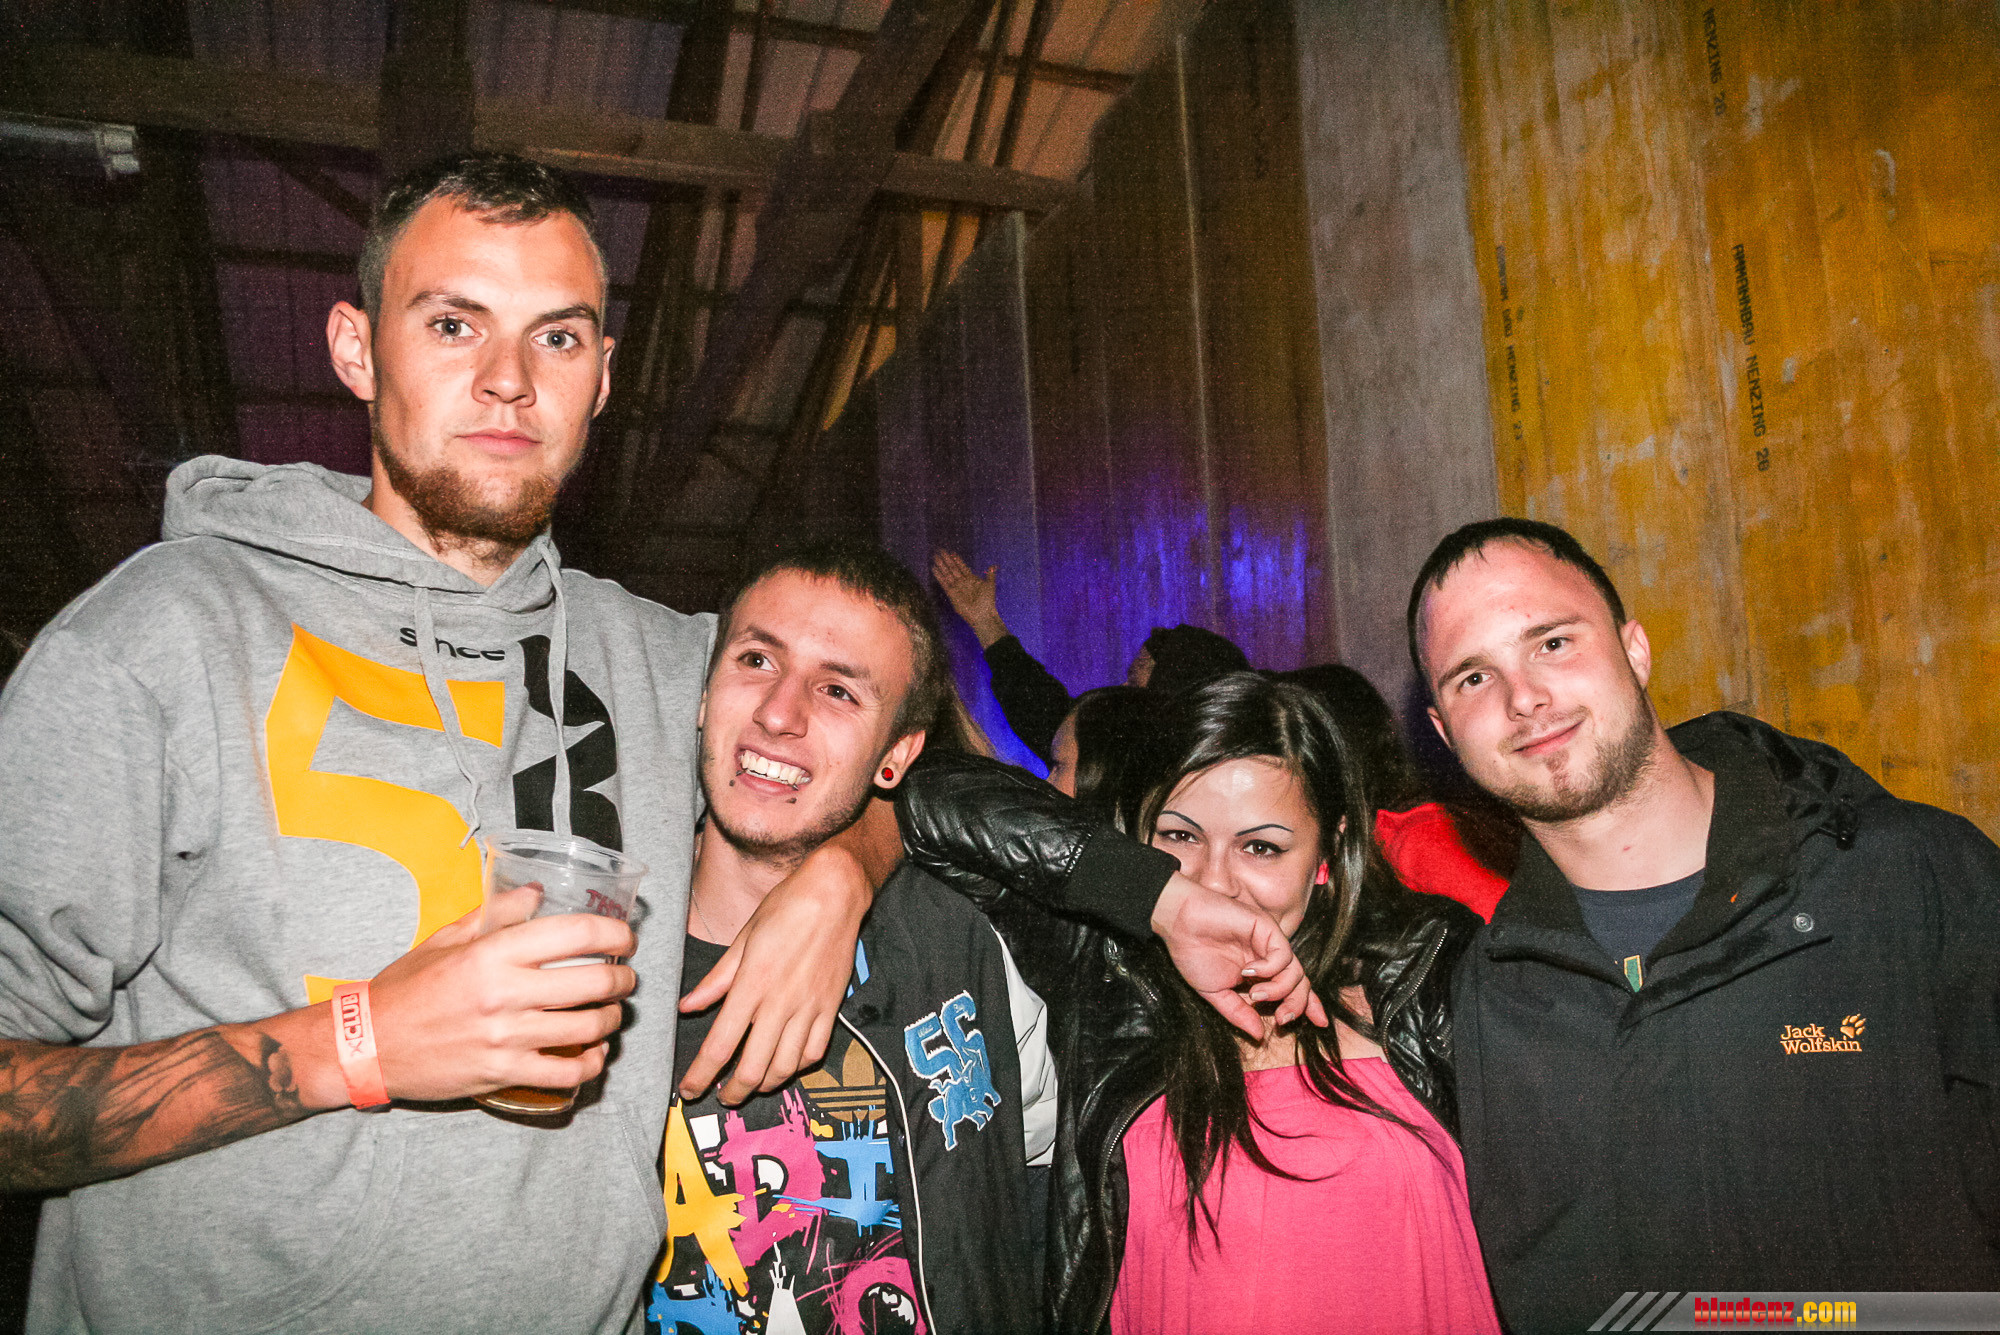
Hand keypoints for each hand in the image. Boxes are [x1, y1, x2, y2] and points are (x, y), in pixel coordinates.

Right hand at [365, 898, 636, 1101]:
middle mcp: (505, 994)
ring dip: (612, 1019)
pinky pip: (566, 1072)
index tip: (625, 937)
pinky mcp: (502, 1073)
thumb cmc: (405, 989)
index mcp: (492, 954)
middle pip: (594, 982)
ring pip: (588, 1028)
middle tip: (624, 977)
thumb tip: (537, 891)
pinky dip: (591, 1064)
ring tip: (612, 1012)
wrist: (367, 1045)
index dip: (614, 932)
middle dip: (622, 979)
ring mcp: (506, 1038)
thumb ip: (497, 914)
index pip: (575, 933)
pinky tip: (594, 1053)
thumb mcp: (446, 939)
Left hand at [678, 844, 872, 1104]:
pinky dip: (797, 1068)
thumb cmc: (786, 907)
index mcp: (752, 985)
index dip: (700, 1075)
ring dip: (764, 1084)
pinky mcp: (832, 1008)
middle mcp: (780, 1003)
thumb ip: (716, 980)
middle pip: (753, 1068)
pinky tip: (785, 1065)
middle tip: (721, 1096)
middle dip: (733, 1092)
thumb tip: (688, 1007)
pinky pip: (814, 1052)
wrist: (835, 894)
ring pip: (785, 1067)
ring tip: (751, 1084)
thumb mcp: (742, 939)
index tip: (689, 1089)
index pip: (719, 1045)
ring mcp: (809, 1008)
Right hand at [930, 550, 1008, 646]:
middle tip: (940, 551)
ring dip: (941, 565)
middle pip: (953, 568)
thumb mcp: (990, 585)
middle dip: (947, 560)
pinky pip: (944, 583)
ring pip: (947, 574)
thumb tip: (992, 566)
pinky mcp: (951, 594)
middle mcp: (962, 582)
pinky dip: (939, 576)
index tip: (952, 552)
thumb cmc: (987, 601)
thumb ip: (990, 575)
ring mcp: (956, 587)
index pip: (962, 567)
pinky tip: (934, 568)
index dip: (957, 560)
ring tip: (935, 557)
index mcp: (971, 579)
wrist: (982, 614)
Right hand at [1149, 873, 1327, 1037]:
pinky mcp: (1266, 927)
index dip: (1308, 1005)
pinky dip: (1270, 968)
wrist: (1178, 924)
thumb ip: (1239, 1013)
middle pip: (1301, 983)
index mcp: (1260, 972)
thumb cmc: (1193, 953)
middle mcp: (1269, 956)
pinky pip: (1283, 954)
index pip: (1293, 989)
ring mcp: (1269, 942)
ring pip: (1296, 971)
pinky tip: (1248, 971)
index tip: (1319, 1024)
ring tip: (1256, 995)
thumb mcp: (1216, 993)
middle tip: (1283, 1020)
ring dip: (1280, 990)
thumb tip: (1259, 1035)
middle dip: (1298, 1005)